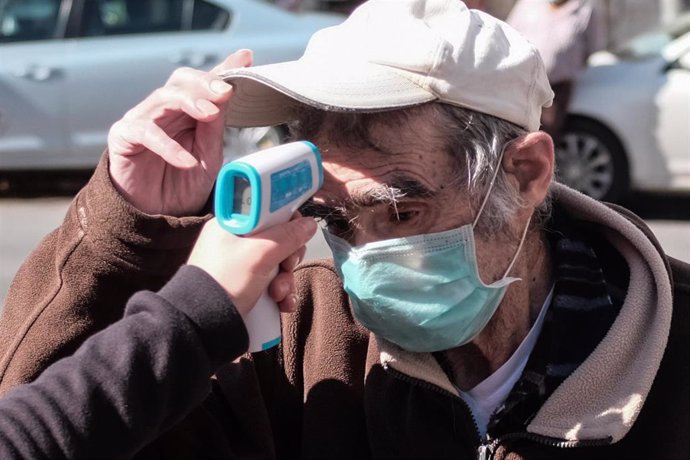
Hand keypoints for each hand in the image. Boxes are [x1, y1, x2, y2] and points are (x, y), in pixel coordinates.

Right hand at [107, 50, 252, 215]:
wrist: (156, 216)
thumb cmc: (183, 184)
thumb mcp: (209, 157)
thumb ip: (215, 128)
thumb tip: (228, 95)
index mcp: (188, 111)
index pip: (204, 83)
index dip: (224, 69)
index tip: (246, 59)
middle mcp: (164, 109)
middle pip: (181, 81)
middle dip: (205, 83)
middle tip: (226, 92)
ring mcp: (142, 119)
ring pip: (163, 97)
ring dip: (189, 102)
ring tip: (209, 115)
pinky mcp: (123, 136)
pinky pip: (144, 131)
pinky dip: (168, 146)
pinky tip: (186, 160)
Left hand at [187, 216, 317, 315]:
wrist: (204, 326)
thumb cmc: (226, 281)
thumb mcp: (260, 254)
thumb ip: (287, 236)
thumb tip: (310, 223)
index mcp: (234, 226)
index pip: (268, 212)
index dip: (287, 222)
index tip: (296, 235)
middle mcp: (237, 244)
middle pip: (278, 241)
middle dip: (289, 258)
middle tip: (286, 267)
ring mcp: (242, 268)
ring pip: (279, 266)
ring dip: (286, 281)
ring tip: (278, 295)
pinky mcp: (247, 289)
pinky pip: (273, 285)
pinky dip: (282, 295)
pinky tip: (282, 304)